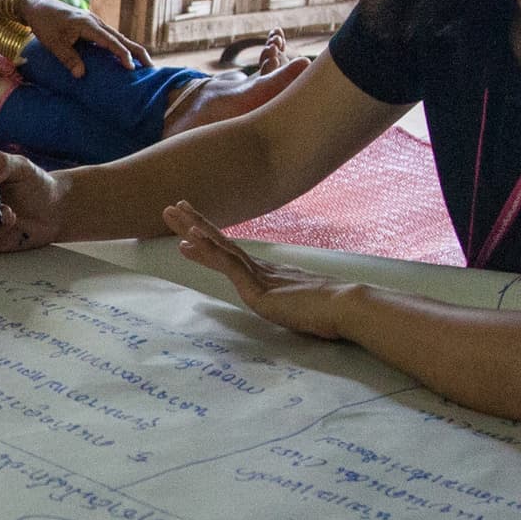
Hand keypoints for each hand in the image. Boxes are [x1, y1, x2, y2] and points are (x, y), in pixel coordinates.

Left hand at [20, 0, 145, 76]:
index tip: (132, 68)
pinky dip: (121, 47)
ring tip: (144, 65)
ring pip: (118, 37)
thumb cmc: (44, 23)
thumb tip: (81, 76)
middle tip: (151, 68)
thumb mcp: (53, 43)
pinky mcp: (92, 26)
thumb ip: (67, 58)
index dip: (123, 55)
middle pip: (122, 38)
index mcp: (89, 25)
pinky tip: (124, 57)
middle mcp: (96, 22)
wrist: (37, 5)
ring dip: (131, 50)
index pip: (111, 41)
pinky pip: (111, 37)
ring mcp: (95, 23)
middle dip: (137, 52)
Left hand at [166, 201, 360, 339]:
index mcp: (270, 275)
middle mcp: (262, 269)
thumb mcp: (304, 307)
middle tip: (172, 207)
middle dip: (195, 224)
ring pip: (220, 248)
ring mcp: (260, 276)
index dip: (211, 238)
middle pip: (221, 243)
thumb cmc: (333, 312)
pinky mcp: (259, 288)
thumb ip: (295, 304)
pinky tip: (192, 239)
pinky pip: (229, 265)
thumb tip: (298, 307)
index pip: (234, 254)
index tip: (192, 225)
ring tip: (171, 213)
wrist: (349, 308)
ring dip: (194, 230)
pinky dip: (209, 250)